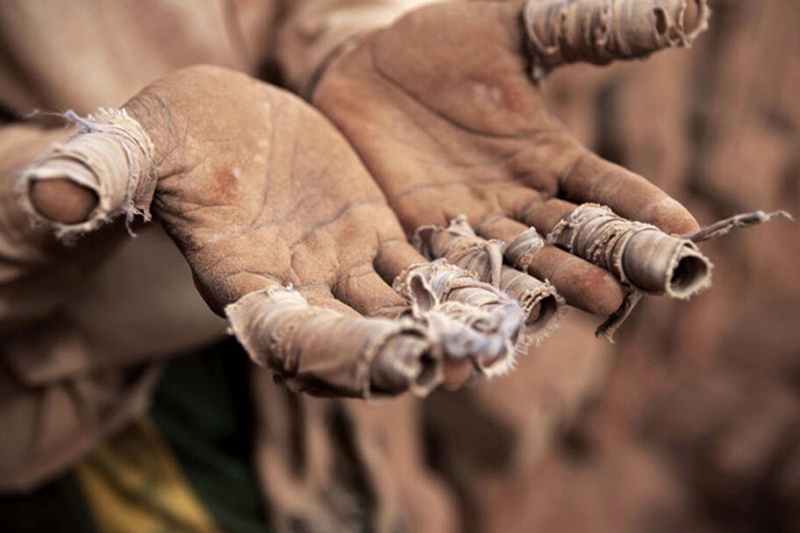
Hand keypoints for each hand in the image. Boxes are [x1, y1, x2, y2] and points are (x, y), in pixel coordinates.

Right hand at [20, 65, 525, 396]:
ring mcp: (344, 270)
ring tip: (516, 318)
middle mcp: (302, 294)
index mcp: (244, 288)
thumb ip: (107, 174)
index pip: (292, 341)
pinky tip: (511, 267)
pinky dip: (464, 270)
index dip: (340, 356)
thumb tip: (48, 189)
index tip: (399, 363)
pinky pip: (426, 262)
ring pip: (406, 305)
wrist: (218, 121)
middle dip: (418, 350)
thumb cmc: (173, 138)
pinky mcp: (377, 238)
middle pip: (364, 339)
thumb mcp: (140, 147)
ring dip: (457, 316)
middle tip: (478, 354)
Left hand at [312, 0, 707, 316]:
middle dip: (592, 263)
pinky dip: (464, 287)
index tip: (684, 228)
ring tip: (561, 312)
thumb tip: (682, 10)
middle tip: (624, 290)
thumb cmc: (441, 42)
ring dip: (538, 287)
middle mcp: (515, 198)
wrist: (363, 66)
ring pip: (511, 260)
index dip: (642, 206)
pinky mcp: (415, 231)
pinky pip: (446, 263)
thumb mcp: (512, 28)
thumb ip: (582, 29)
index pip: (605, 186)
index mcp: (547, 155)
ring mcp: (466, 219)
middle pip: (564, 238)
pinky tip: (480, 312)